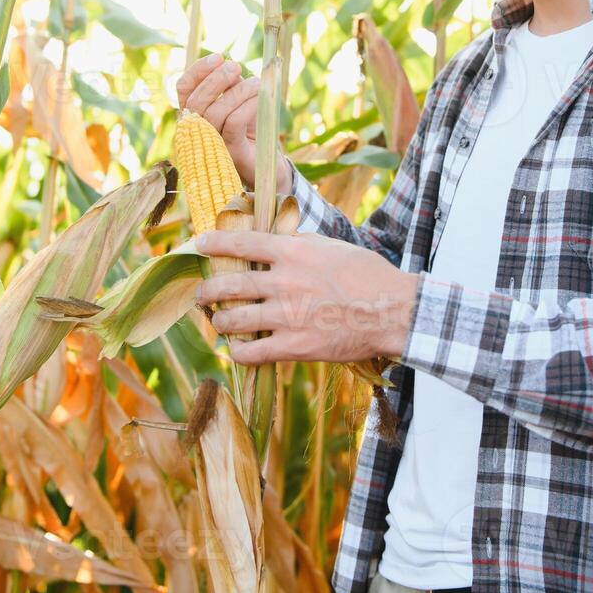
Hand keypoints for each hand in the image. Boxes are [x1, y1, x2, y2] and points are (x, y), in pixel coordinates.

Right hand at [175, 52, 291, 193]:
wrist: (268, 160)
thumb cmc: (250, 127)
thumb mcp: (238, 100)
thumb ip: (230, 85)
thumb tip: (230, 67)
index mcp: (194, 113)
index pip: (184, 88)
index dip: (198, 70)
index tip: (219, 57)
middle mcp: (196, 130)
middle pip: (195, 101)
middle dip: (216, 79)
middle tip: (236, 66)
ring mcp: (211, 144)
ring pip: (214, 112)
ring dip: (237, 92)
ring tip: (256, 83)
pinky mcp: (230, 153)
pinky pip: (233, 124)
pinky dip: (247, 105)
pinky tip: (259, 97)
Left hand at [193, 229, 418, 364]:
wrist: (392, 311)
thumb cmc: (368, 275)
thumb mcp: (333, 246)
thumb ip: (301, 243)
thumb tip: (277, 240)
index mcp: (293, 252)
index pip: (242, 243)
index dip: (216, 243)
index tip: (199, 243)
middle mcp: (284, 282)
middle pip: (229, 284)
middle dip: (207, 290)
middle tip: (201, 294)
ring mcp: (287, 316)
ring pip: (234, 320)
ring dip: (220, 321)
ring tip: (219, 322)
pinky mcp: (295, 346)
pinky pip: (253, 353)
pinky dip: (239, 353)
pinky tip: (237, 350)